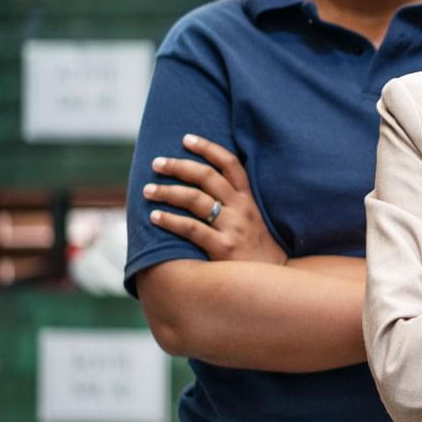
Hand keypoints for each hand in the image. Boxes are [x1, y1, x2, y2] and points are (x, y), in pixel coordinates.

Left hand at [144, 134, 287, 263]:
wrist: (273, 281)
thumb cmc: (256, 251)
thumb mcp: (253, 220)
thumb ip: (233, 204)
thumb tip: (199, 188)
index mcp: (248, 199)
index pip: (230, 164)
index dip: (208, 148)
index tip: (186, 139)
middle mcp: (242, 209)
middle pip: (207, 177)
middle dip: (179, 166)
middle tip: (157, 163)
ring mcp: (233, 227)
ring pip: (195, 200)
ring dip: (167, 191)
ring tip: (148, 190)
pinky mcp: (223, 248)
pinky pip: (191, 229)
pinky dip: (169, 221)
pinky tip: (154, 217)